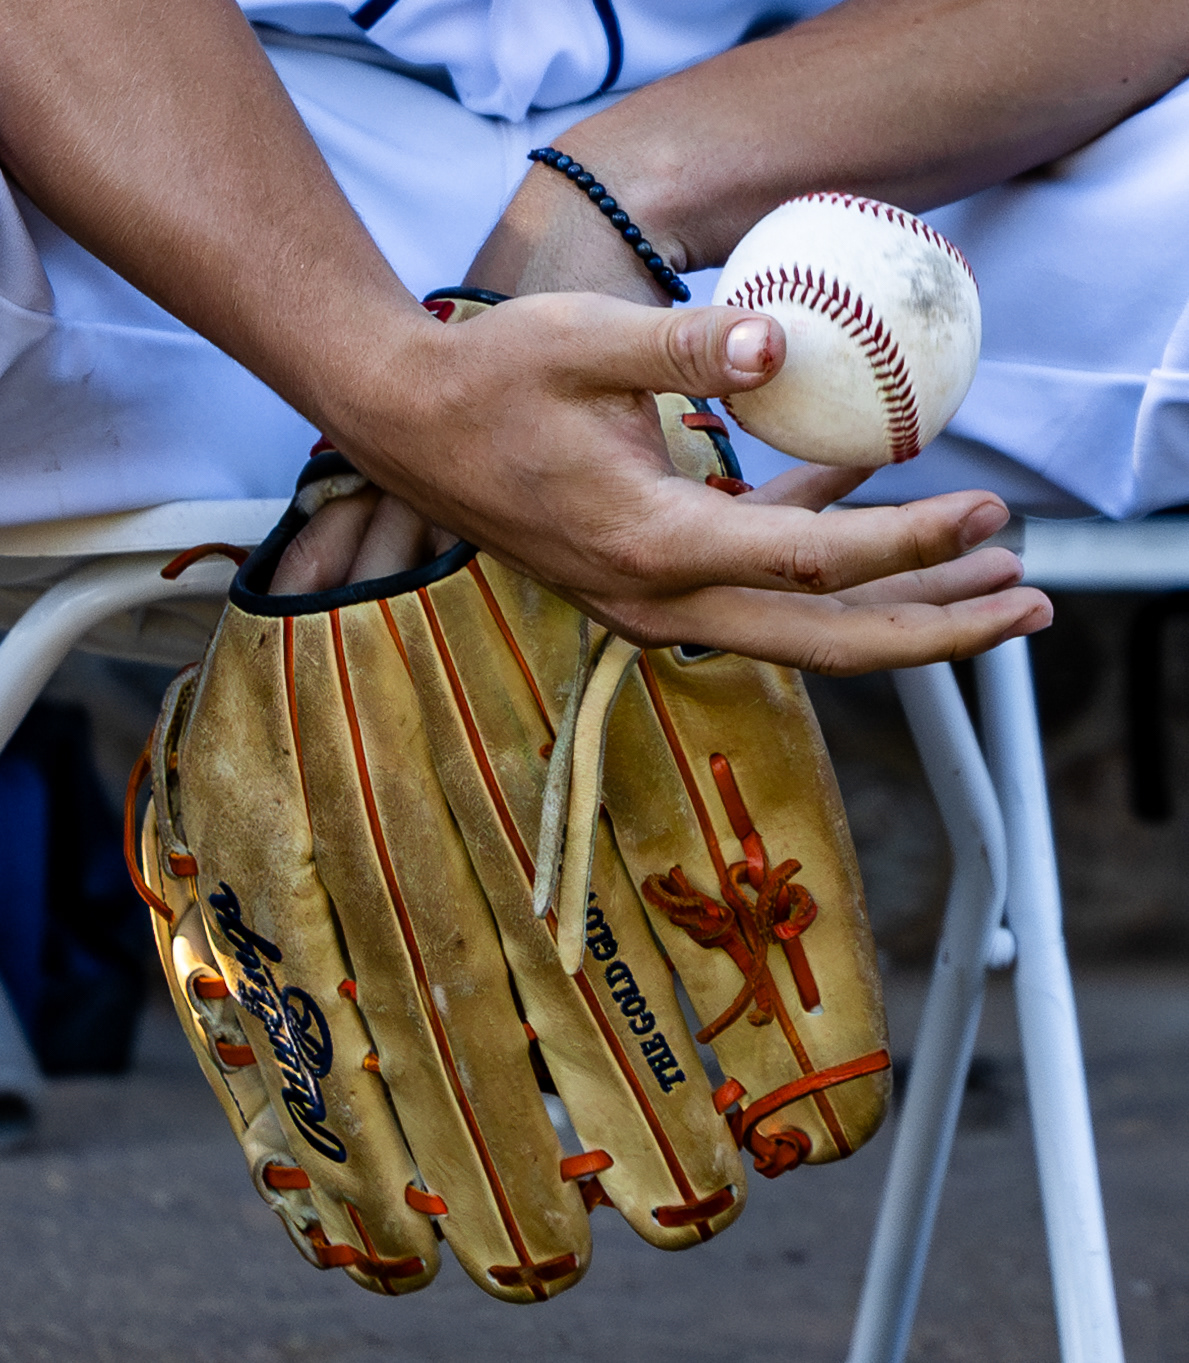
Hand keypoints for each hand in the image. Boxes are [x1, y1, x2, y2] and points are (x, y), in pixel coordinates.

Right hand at [309, 292, 1048, 674]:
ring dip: (894, 602)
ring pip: (798, 625)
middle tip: (1028, 606)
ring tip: (987, 575)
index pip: (809, 564)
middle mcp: (658, 595)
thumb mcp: (584, 342)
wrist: (405, 425)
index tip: (990, 511)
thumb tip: (778, 345)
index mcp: (650, 544)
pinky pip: (756, 575)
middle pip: (826, 639)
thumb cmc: (487, 380)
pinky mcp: (650, 573)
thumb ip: (686, 344)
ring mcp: (653, 596)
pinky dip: (817, 539)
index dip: (909, 543)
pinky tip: (865, 479)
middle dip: (934, 629)